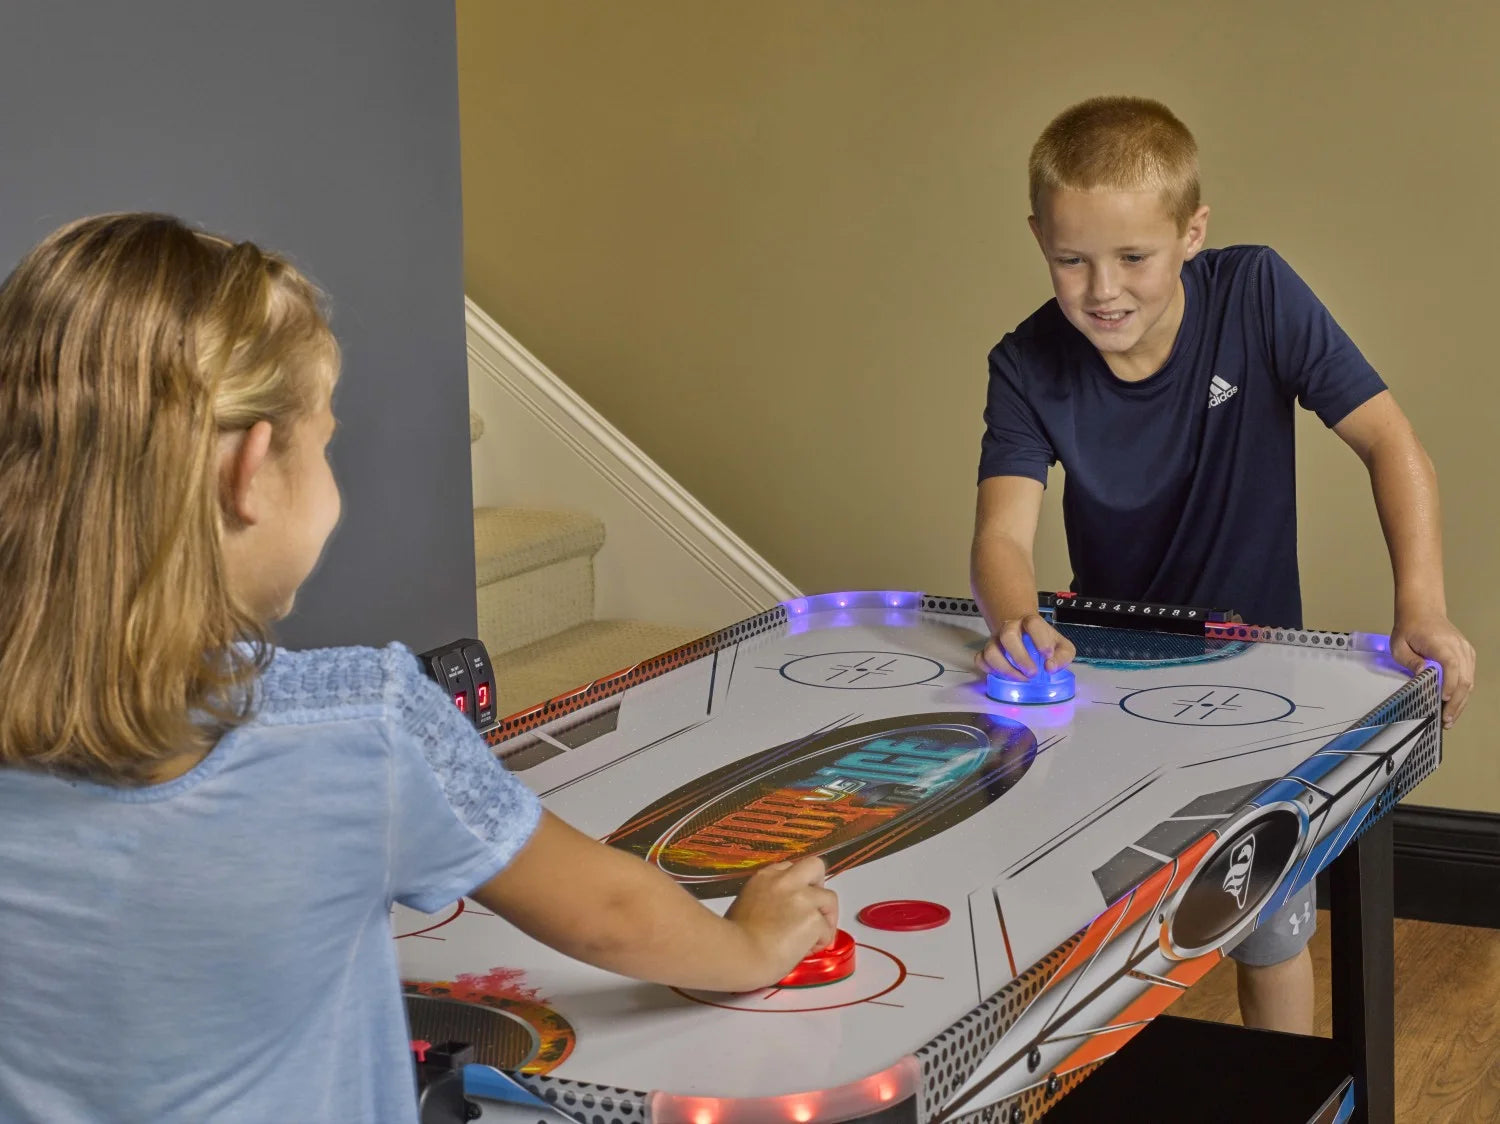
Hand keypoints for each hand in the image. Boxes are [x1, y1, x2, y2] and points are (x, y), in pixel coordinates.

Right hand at [725, 857, 838, 985]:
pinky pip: (828, 930)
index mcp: (763, 878)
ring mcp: (801, 898)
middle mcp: (784, 881)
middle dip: (820, 886)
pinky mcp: (813, 918)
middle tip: (814, 908)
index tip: (795, 902)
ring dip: (826, 918)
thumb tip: (775, 916)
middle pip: (815, 867)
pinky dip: (821, 941)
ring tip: (813, 937)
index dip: (797, 886)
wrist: (737, 956)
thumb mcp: (741, 908)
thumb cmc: (733, 942)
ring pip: (830, 898)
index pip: (789, 868)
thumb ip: (763, 902)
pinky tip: (806, 951)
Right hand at [976, 614, 1075, 680]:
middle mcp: (1010, 627)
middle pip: (1008, 635)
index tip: (1047, 655)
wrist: (1024, 633)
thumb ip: (1063, 655)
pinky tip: (1004, 676)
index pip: (1033, 623)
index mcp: (1030, 622)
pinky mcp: (986, 651)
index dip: (1040, 640)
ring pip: (991, 651)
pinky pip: (980, 660)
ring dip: (1005, 668)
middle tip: (1033, 673)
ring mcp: (995, 639)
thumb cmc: (1044, 642)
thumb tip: (1050, 667)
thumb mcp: (1061, 646)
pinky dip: (989, 670)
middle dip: (1020, 657)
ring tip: (1021, 678)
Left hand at [1391, 612, 1475, 728]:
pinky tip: (1454, 705)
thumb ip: (1411, 661)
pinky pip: (1469, 676)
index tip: (1444, 699)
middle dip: (1456, 701)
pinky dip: (1463, 692)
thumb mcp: (1399, 646)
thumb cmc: (1409, 629)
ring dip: (1461, 701)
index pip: (1451, 665)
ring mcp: (1466, 651)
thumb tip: (1423, 675)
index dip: (1450, 683)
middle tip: (1446, 720)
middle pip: (1464, 678)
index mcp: (1441, 643)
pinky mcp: (1468, 656)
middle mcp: (1458, 647)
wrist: (1423, 612)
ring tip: (1450, 718)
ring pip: (1469, 680)